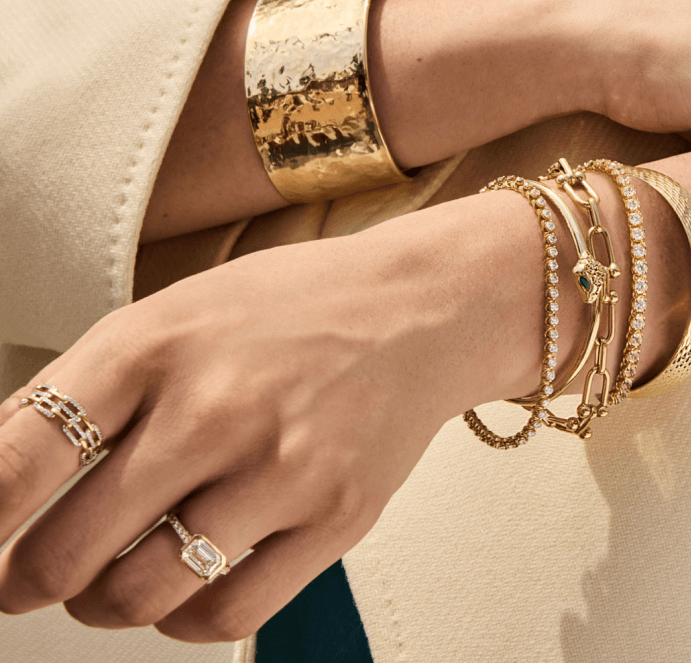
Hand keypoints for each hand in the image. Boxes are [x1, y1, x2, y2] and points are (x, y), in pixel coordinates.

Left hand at [0, 193, 547, 641]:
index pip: (14, 460)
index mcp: (156, 343)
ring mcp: (280, 468)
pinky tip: (181, 587)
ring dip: (100, 602)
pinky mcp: (335, 517)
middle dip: (24, 580)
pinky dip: (179, 619)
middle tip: (24, 577)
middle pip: (66, 550)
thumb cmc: (294, 307)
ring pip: (139, 595)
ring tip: (105, 582)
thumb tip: (1, 469)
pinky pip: (225, 613)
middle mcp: (214, 408)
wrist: (413, 312)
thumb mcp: (176, 312)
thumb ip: (90, 389)